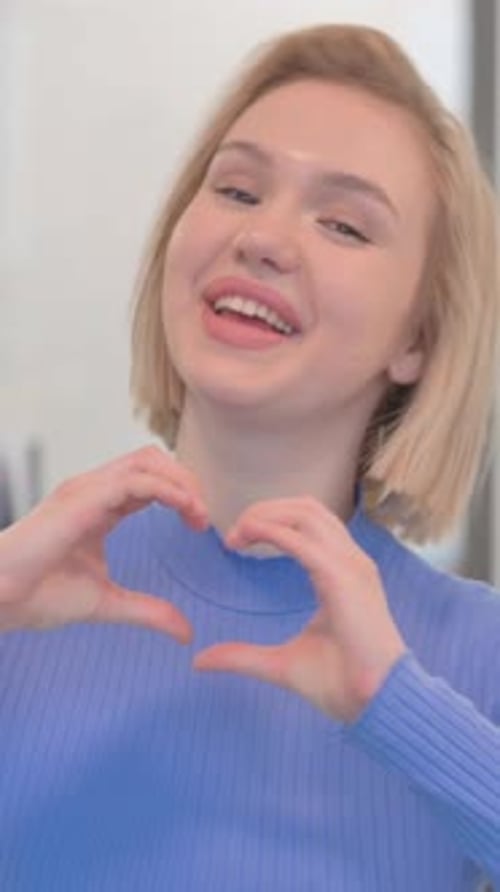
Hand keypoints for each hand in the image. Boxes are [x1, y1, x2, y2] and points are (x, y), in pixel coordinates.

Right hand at [0, 446, 207, 637]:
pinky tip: (185, 508)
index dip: (181, 496)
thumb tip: (185, 632)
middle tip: (202, 516)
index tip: (199, 524)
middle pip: (153, 461)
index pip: (150, 482)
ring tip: (198, 513)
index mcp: (100, 506)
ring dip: (181, 482)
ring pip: (147, 462)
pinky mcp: (82, 498)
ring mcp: (87, 490)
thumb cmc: (38, 595)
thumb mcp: (108, 603)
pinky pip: (135, 481)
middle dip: (186, 481)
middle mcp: (95, 490)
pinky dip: (167, 489)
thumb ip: (148, 611)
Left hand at [194, 497, 406, 722]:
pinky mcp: (344, 580)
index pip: (309, 522)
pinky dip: (273, 531)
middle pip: (306, 508)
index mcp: (342, 571)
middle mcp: (350, 561)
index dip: (270, 520)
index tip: (237, 539)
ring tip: (238, 534)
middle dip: (265, 510)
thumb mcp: (280, 665)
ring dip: (267, 515)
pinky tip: (249, 536)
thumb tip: (200, 660)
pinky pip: (304, 541)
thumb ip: (242, 656)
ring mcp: (351, 567)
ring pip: (306, 513)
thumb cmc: (341, 683)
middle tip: (233, 533)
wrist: (377, 704)